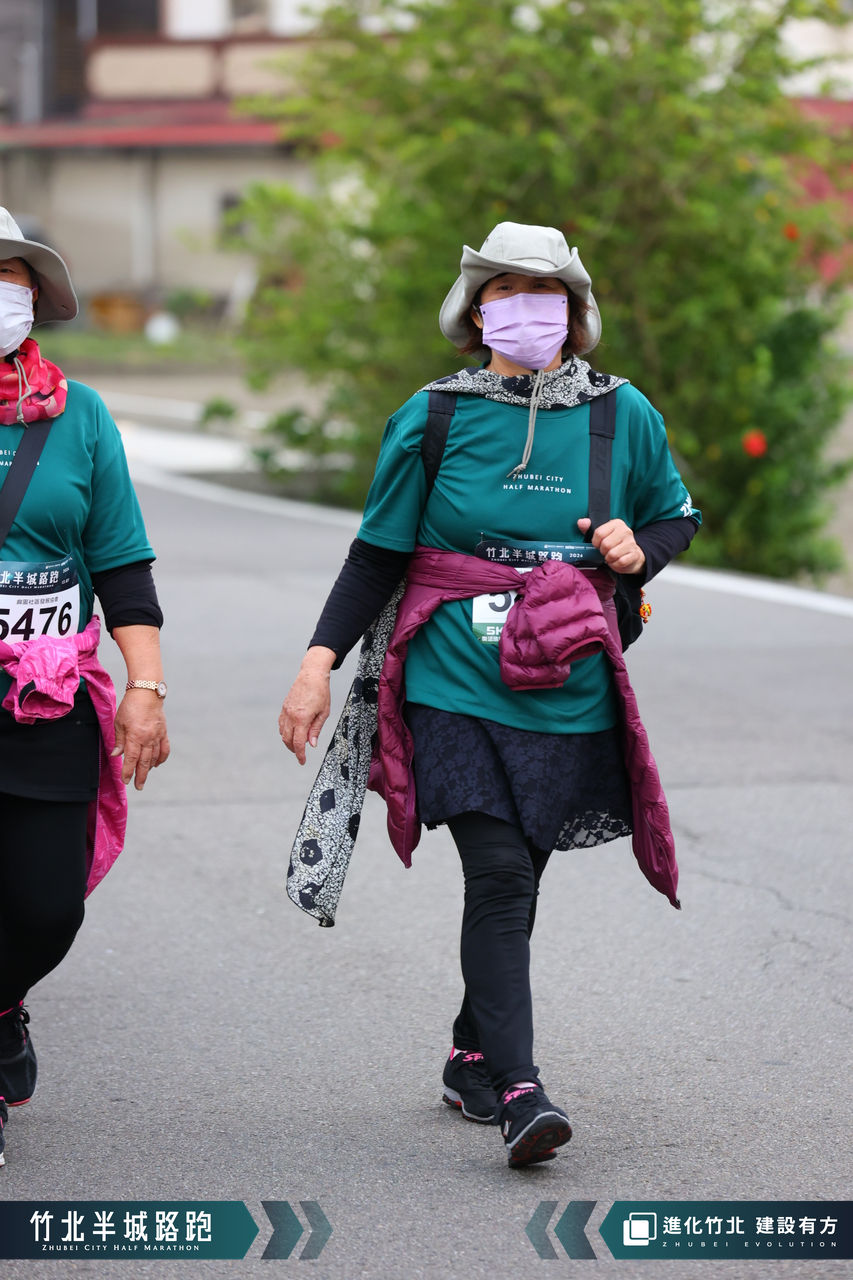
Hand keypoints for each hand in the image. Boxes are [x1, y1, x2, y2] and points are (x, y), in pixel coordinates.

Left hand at [112, 692, 169, 790]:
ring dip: (149, 768)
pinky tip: (157, 764)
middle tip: (138, 786)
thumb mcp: (119, 722)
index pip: (131, 759)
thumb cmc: (131, 706)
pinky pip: (164, 749)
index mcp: (135, 736)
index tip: (125, 780)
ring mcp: (157, 736)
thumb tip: (116, 754)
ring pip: (154, 758)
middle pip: (144, 762)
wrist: (147, 693)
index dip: (127, 771)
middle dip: (140, 776)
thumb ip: (119, 740)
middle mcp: (147, 738)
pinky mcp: (163, 732)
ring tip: (144, 775)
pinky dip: (161, 758)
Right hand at [279, 648, 334, 764]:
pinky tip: (292, 733)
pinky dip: (285, 732)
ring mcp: (285, 711)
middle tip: (301, 754)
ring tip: (298, 744)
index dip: (300, 754)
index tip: (302, 761)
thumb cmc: (321, 692)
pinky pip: (281, 724)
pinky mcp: (284, 707)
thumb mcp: (323, 712)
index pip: (298, 742)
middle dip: (294, 749)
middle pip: (288, 740)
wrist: (311, 675)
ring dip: (289, 741)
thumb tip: (311, 744)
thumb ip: (316, 729)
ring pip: (283, 733)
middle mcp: (291, 716)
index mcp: (302, 718)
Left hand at [577, 517, 645, 574]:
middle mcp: (626, 531)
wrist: (632, 555)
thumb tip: (581, 522)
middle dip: (602, 551)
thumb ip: (589, 529)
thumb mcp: (601, 535)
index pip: (599, 533)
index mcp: (616, 523)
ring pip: (613, 554)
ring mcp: (631, 543)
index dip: (595, 542)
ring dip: (609, 558)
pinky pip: (620, 562)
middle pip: (606, 544)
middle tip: (605, 551)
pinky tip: (616, 561)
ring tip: (611, 556)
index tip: (598, 544)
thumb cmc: (614, 544)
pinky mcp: (634, 554)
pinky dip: (615, 564)